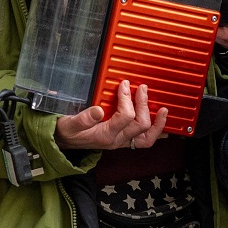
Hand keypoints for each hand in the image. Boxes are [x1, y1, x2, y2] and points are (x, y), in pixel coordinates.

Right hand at [53, 79, 168, 151]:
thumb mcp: (69, 124)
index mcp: (105, 134)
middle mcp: (117, 140)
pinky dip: (155, 132)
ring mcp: (122, 141)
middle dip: (143, 105)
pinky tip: (162, 124)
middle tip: (142, 89)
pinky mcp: (123, 140)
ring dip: (158, 124)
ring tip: (164, 111)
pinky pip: (144, 140)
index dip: (127, 98)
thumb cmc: (67, 132)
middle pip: (141, 124)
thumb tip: (98, 110)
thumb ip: (83, 119)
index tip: (123, 84)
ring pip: (147, 138)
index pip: (125, 116)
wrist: (63, 142)